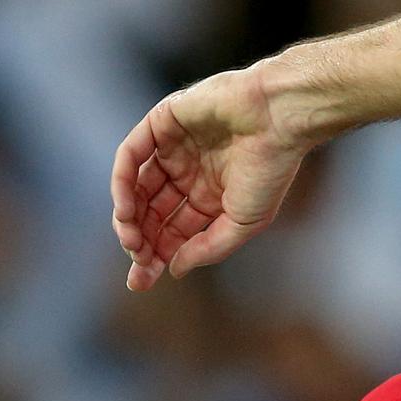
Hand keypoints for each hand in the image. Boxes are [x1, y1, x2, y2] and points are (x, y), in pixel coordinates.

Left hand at [110, 63, 305, 290]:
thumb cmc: (270, 169)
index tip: (141, 283)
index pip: (172, 231)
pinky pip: (132, 154)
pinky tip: (126, 208)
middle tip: (137, 262)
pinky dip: (122, 182)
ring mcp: (174, 148)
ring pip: (136, 187)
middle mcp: (189, 173)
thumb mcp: (243, 222)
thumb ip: (208, 248)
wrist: (278, 118)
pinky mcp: (163, 122)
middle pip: (151, 213)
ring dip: (127, 215)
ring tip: (131, 238)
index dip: (155, 257)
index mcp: (210, 197)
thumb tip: (173, 270)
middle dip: (139, 241)